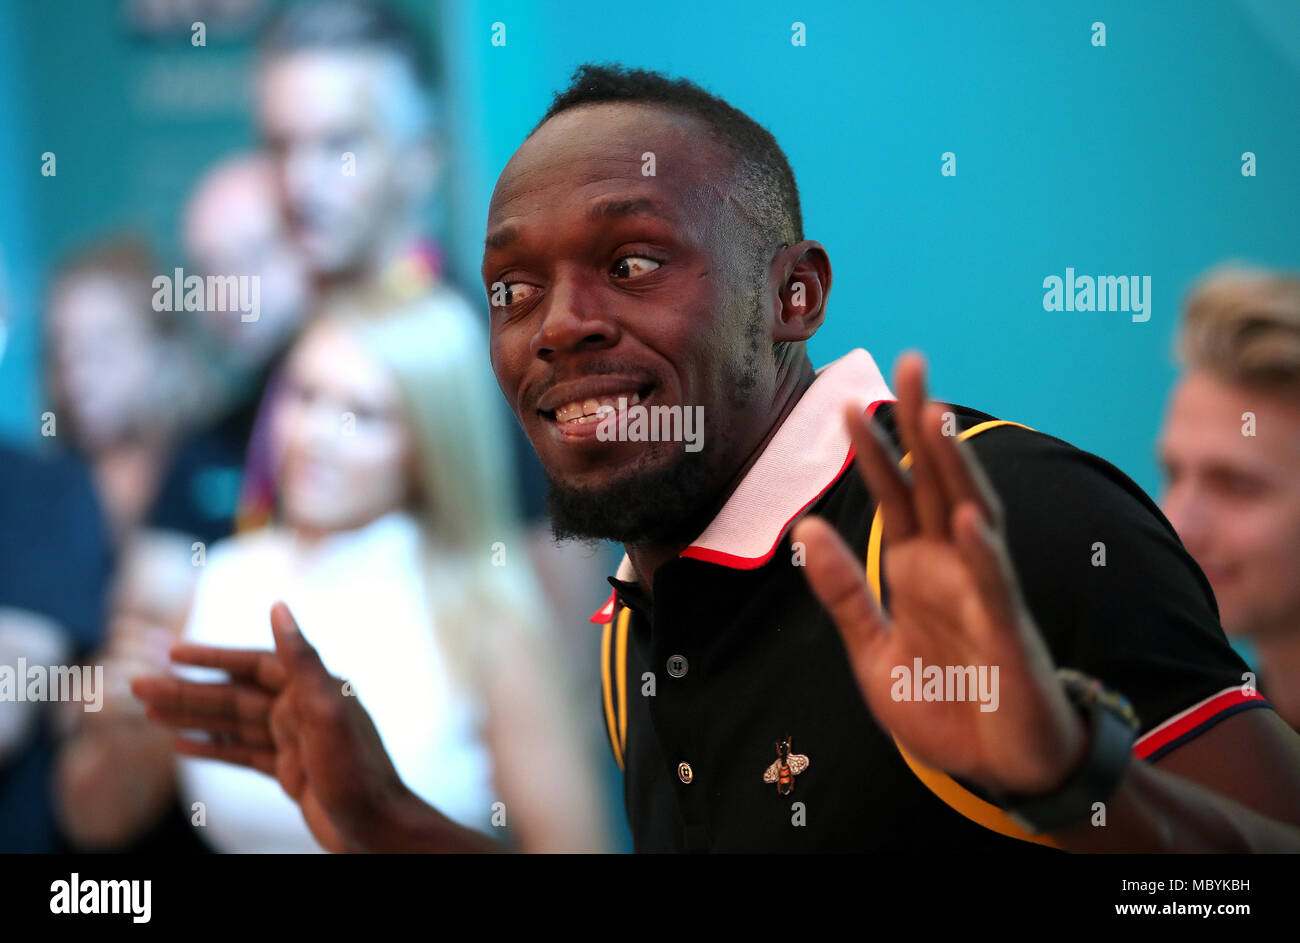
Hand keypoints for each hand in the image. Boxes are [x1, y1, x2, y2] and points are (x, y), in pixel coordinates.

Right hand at [131, 602, 412, 852]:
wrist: (376, 827)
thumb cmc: (356, 770)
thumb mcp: (326, 710)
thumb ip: (301, 658)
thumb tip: (279, 606)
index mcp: (312, 689)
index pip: (254, 663)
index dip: (213, 658)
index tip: (173, 652)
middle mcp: (303, 709)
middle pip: (235, 695)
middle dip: (188, 691)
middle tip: (139, 688)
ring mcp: (295, 741)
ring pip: (234, 724)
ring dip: (192, 717)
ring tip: (149, 712)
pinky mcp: (290, 772)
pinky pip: (243, 753)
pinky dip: (213, 748)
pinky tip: (182, 745)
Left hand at [792, 353, 1086, 796]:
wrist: (999, 766)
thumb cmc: (943, 702)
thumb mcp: (871, 650)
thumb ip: (841, 592)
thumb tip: (804, 528)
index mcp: (917, 567)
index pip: (893, 493)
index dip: (873, 450)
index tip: (847, 403)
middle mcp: (953, 567)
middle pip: (937, 483)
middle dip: (924, 425)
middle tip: (913, 362)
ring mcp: (984, 594)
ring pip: (972, 516)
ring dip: (956, 469)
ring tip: (937, 417)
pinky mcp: (1009, 635)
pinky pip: (995, 589)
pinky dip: (982, 555)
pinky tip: (968, 518)